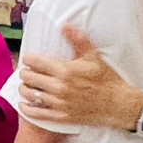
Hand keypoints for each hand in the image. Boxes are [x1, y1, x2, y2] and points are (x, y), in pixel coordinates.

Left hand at [18, 25, 142, 130]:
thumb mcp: (93, 56)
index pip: (35, 62)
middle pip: (29, 77)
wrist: (118, 104)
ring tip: (27, 85)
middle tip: (29, 72)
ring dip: (25, 88)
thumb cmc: (106, 79)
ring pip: (30, 94)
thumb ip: (77, 39)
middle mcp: (59, 87)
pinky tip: (24, 104)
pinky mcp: (61, 116)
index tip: (30, 60)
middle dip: (26, 73)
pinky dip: (26, 109)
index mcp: (65, 70)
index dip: (29, 59)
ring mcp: (59, 103)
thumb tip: (65, 25)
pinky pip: (36, 114)